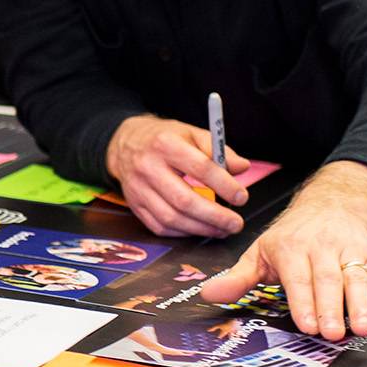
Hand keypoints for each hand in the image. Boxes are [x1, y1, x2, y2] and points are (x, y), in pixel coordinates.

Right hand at [105, 115, 247, 236]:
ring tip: (222, 229)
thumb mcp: (191, 134)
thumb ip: (218, 150)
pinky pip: (160, 227)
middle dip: (214, 216)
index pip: (200, 168)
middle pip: (184, 200)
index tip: (241, 197)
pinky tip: (199, 229)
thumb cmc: (164, 139)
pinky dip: (183, 232)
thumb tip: (241, 167)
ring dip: (201, 228)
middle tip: (236, 223)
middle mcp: (148, 167)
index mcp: (166, 145)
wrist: (125, 144)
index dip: (224, 185)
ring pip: (172, 218)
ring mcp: (138, 189)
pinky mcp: (134, 205)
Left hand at [197, 164, 366, 340]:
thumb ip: (237, 278)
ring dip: (363, 304)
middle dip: (331, 308)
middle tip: (333, 333)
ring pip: (356, 277)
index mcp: (290, 247)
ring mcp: (348, 250)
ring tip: (364, 327)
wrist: (329, 204)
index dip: (303, 302)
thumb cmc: (291, 236)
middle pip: (328, 279)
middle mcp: (321, 247)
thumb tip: (210, 294)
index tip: (307, 325)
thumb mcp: (259, 252)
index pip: (297, 277)